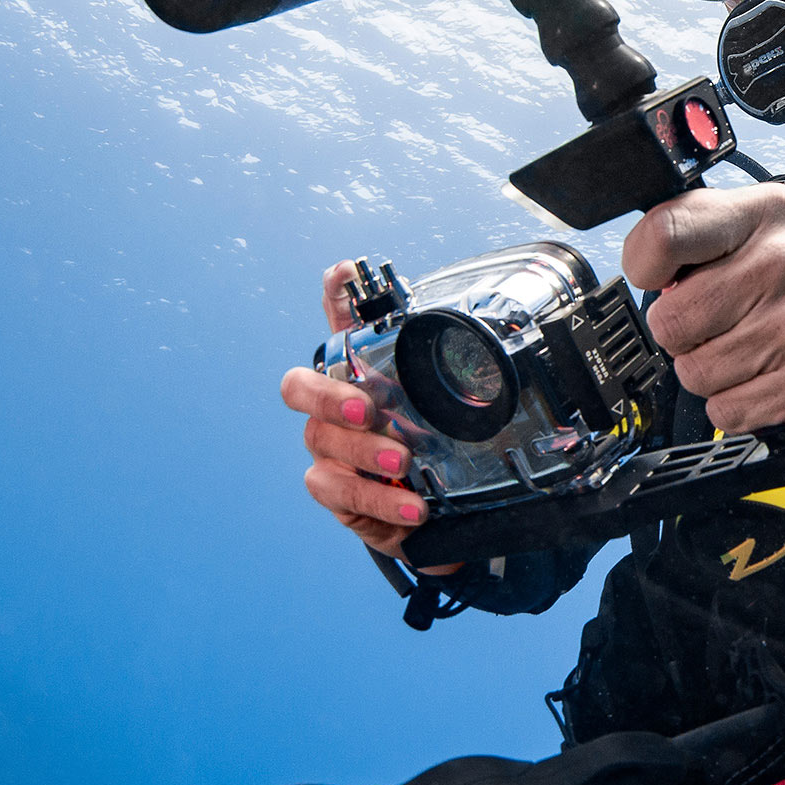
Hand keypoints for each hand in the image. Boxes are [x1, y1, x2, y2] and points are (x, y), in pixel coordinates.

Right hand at [278, 261, 461, 573]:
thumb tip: (485, 326)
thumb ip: (451, 373)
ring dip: (364, 454)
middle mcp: (332, 409)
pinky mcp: (336, 494)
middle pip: (299, 388)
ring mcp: (328, 451)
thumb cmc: (425, 446)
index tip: (346, 273)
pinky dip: (379, 502)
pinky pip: (340, 494)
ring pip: (322, 444)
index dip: (335, 297)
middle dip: (327, 396)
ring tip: (404, 464)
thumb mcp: (442, 409)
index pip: (338, 327)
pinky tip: (412, 508)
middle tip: (367, 409)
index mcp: (358, 376)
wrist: (426, 511)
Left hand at [623, 184, 784, 435]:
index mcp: (764, 215)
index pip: (665, 236)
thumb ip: (699, 235)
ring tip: (753, 353)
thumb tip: (651, 276)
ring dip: (714, 374)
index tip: (666, 280)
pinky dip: (738, 406)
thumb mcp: (761, 229)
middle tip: (725, 325)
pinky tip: (768, 381)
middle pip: (669, 321)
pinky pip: (725, 411)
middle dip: (686, 335)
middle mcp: (784, 263)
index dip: (647, 268)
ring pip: (693, 373)